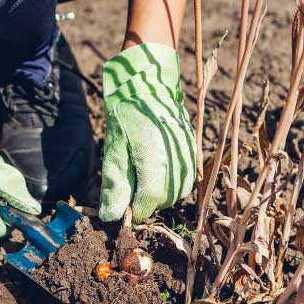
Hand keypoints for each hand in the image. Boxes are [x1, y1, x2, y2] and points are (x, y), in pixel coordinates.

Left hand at [99, 43, 195, 222]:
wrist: (150, 86)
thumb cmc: (127, 116)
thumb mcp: (114, 150)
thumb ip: (115, 186)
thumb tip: (111, 216)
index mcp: (154, 162)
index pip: (148, 203)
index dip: (134, 211)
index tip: (124, 208)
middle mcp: (175, 162)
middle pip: (163, 201)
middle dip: (146, 201)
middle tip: (131, 187)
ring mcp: (187, 157)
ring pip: (177, 193)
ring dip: (160, 194)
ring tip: (144, 177)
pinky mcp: (193, 152)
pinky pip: (186, 180)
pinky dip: (171, 183)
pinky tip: (158, 171)